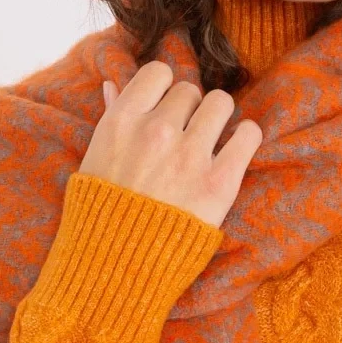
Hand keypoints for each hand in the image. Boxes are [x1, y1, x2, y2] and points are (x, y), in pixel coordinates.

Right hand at [78, 60, 261, 229]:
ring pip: (221, 104)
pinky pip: (248, 134)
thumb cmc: (100, 217)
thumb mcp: (93, 161)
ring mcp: (190, 156)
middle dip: (189, 112)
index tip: (166, 109)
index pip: (159, 73)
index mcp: (122, 121)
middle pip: (190, 92)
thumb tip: (114, 84)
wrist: (115, 269)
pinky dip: (245, 137)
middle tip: (185, 138)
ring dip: (218, 119)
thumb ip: (110, 118)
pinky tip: (235, 149)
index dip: (165, 89)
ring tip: (210, 143)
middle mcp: (157, 131)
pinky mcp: (219, 183)